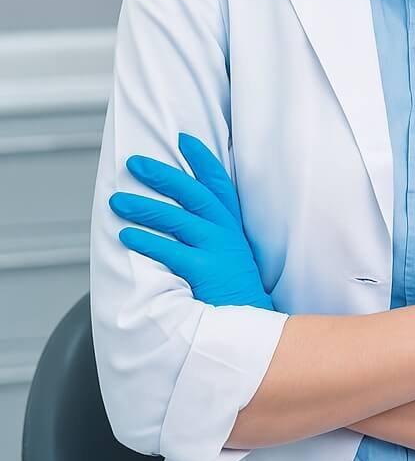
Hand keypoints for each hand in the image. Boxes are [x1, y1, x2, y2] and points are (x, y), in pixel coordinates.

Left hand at [109, 133, 272, 308]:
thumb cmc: (235, 289)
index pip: (218, 184)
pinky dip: (147, 242)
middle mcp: (226, 232)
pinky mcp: (205, 271)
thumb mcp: (232, 252)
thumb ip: (214, 232)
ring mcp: (217, 250)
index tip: (184, 139)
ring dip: (144, 207)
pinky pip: (171, 252)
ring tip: (117, 201)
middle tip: (135, 163)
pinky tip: (126, 236)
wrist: (250, 321)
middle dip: (163, 175)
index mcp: (232, 225)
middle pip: (193, 194)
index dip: (202, 160)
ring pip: (178, 219)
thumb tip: (181, 215)